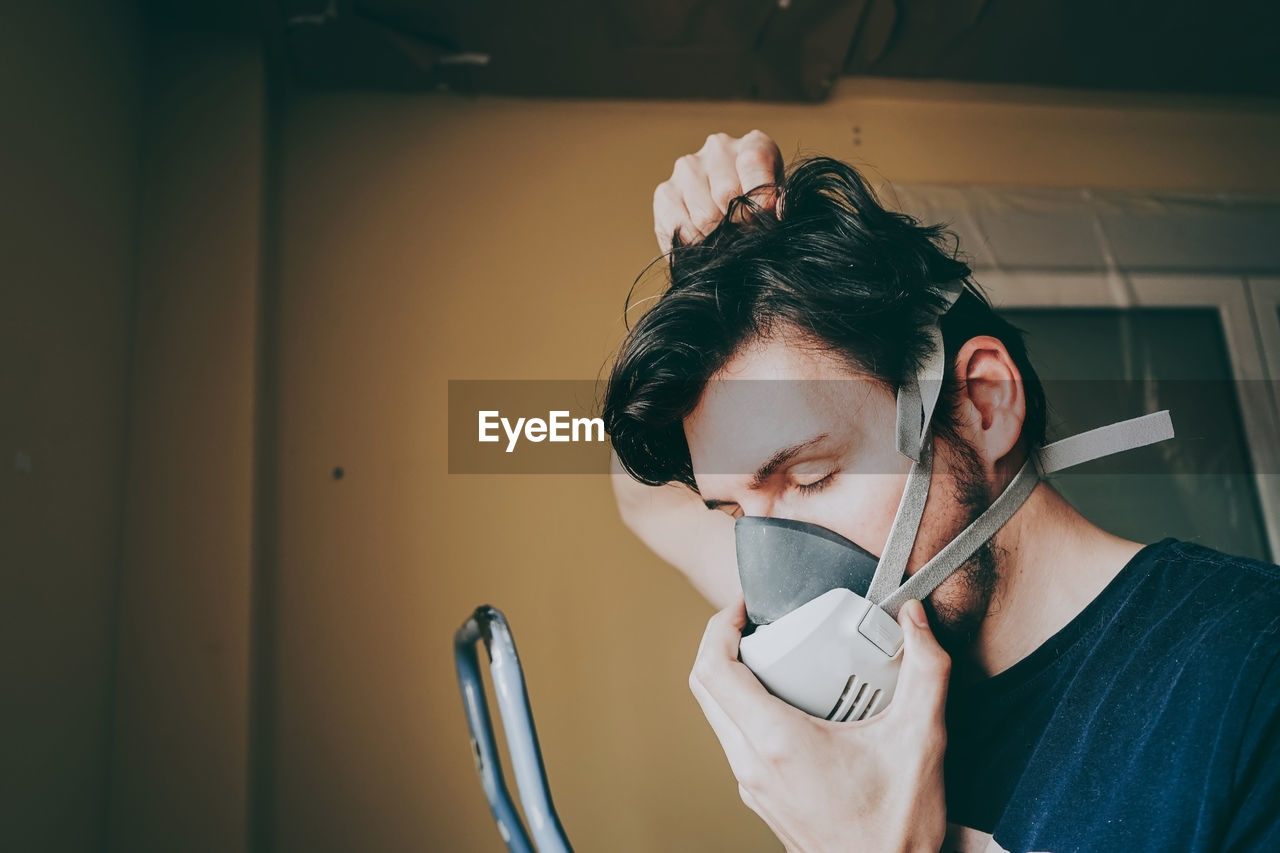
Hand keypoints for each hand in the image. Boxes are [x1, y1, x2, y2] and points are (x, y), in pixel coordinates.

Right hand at [653, 130, 783, 254]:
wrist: (732, 224)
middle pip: (726, 193)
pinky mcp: (665, 192)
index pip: (753, 161)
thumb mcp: (779, 207)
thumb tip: (772, 209)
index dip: (759, 200)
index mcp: (754, 144)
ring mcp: (687, 167)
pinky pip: (678, 226)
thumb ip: (779, 205)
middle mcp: (718, 147)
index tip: (764, 219)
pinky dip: (692, 243)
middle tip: (743, 233)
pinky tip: (702, 241)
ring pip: (703, 214)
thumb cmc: (760, 213)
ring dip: (715, 236)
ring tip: (723, 237)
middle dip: (738, 224)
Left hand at [688, 597, 948, 852]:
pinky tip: (797, 706)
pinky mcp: (763, 800)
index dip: (717, 628)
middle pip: (706, 690)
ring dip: (737, 681)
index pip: (714, 672)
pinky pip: (738, 743)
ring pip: (720, 719)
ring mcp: (754, 787)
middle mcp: (753, 765)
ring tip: (781, 661)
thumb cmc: (898, 829)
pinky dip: (751, 712)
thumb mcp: (921, 740)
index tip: (741, 608)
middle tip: (760, 625)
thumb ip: (926, 672)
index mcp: (777, 742)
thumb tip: (915, 621)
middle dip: (724, 647)